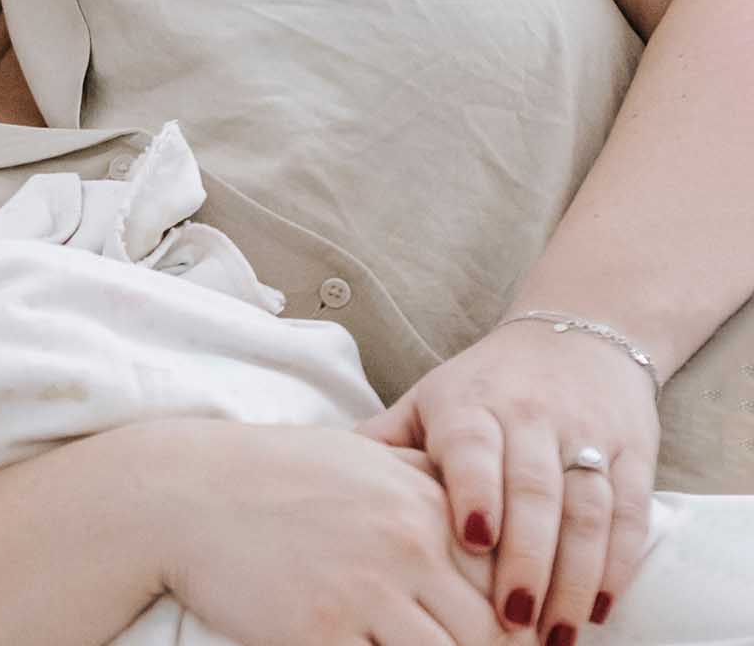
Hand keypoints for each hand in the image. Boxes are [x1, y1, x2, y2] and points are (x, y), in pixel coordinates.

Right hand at [151, 420, 511, 645]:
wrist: (181, 494)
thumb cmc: (270, 473)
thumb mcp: (358, 457)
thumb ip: (424, 476)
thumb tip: (482, 517)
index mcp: (422, 503)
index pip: (506, 576)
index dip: (517, 620)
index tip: (515, 637)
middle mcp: (405, 546)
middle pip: (488, 631)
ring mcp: (362, 592)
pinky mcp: (317, 633)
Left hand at [356, 322, 659, 641]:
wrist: (577, 336)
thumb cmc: (483, 386)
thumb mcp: (427, 400)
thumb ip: (384, 444)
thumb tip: (317, 481)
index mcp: (470, 405)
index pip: (475, 448)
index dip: (476, 491)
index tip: (471, 540)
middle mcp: (532, 417)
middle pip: (536, 491)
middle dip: (527, 559)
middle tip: (512, 621)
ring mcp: (588, 435)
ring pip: (587, 510)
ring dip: (576, 577)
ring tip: (557, 634)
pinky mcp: (634, 454)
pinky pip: (630, 513)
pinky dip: (620, 564)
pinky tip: (601, 607)